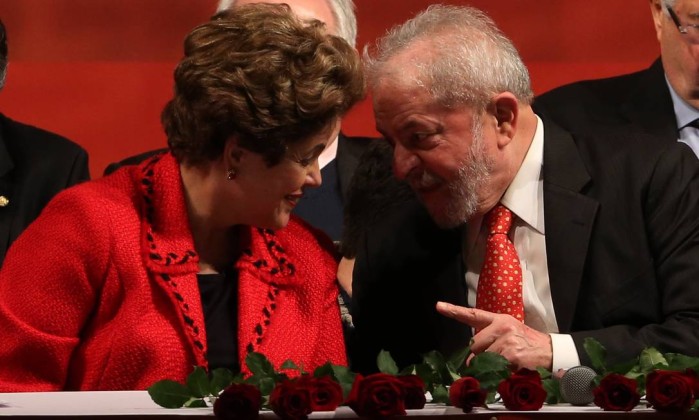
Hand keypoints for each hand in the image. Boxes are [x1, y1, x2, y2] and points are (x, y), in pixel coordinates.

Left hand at [436, 301, 552, 369]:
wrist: (552, 352)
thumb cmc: (528, 342)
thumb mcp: (510, 330)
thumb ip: (490, 335)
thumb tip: (472, 350)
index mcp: (499, 320)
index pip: (473, 315)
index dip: (454, 311)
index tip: (439, 306)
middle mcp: (502, 328)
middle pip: (474, 346)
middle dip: (478, 357)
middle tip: (493, 359)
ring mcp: (506, 342)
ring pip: (482, 359)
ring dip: (488, 367)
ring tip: (505, 364)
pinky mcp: (511, 357)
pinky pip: (493, 369)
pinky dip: (498, 374)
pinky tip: (509, 370)